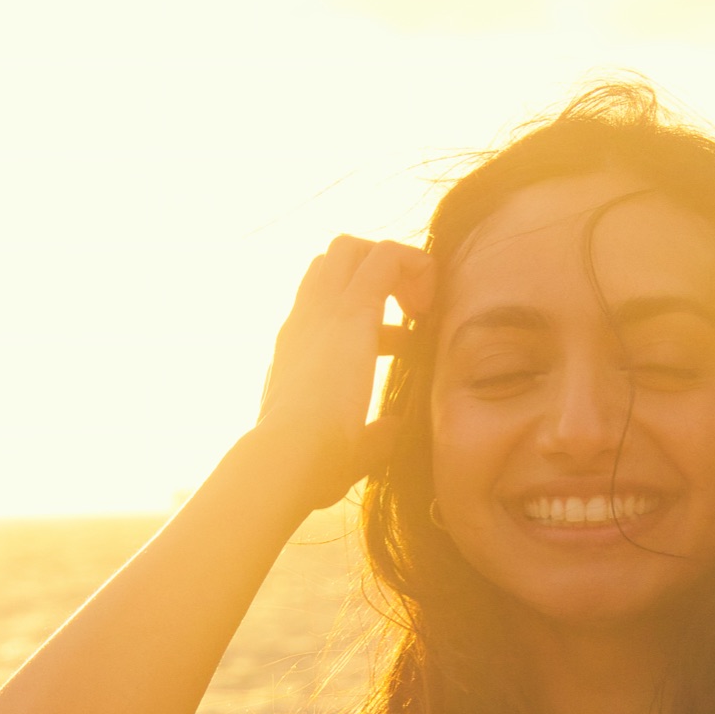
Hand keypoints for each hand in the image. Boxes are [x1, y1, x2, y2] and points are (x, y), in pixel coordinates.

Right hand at [256, 235, 434, 508]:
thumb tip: (392, 428)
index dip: (369, 308)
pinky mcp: (351, 311)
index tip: (400, 342)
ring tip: (419, 309)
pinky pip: (386, 256)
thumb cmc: (308, 466)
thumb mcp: (345, 449)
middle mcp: (306, 321)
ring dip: (393, 264)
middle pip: (334, 260)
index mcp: (299, 349)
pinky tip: (427, 306)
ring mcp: (324, 311)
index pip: (326, 299)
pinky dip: (415, 265)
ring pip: (352, 246)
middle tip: (410, 314)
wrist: (287, 459)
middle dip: (378, 272)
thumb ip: (372, 436)